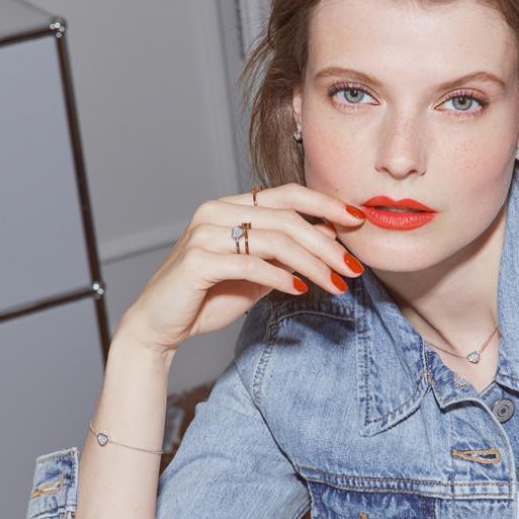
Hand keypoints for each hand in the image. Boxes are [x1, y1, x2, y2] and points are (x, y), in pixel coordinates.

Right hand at [118, 183, 366, 356]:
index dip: (325, 204)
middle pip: (287, 217)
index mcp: (230, 206)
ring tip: (337, 284)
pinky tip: (301, 289)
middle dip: (327, 243)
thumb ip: (287, 252)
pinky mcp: (198, 261)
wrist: (160, 325)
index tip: (358, 219)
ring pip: (275, 239)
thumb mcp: (258, 271)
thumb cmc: (208, 297)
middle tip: (353, 267)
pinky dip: (282, 277)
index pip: (286, 193)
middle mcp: (215, 211)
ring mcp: (204, 233)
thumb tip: (329, 234)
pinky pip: (252, 263)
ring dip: (313, 264)